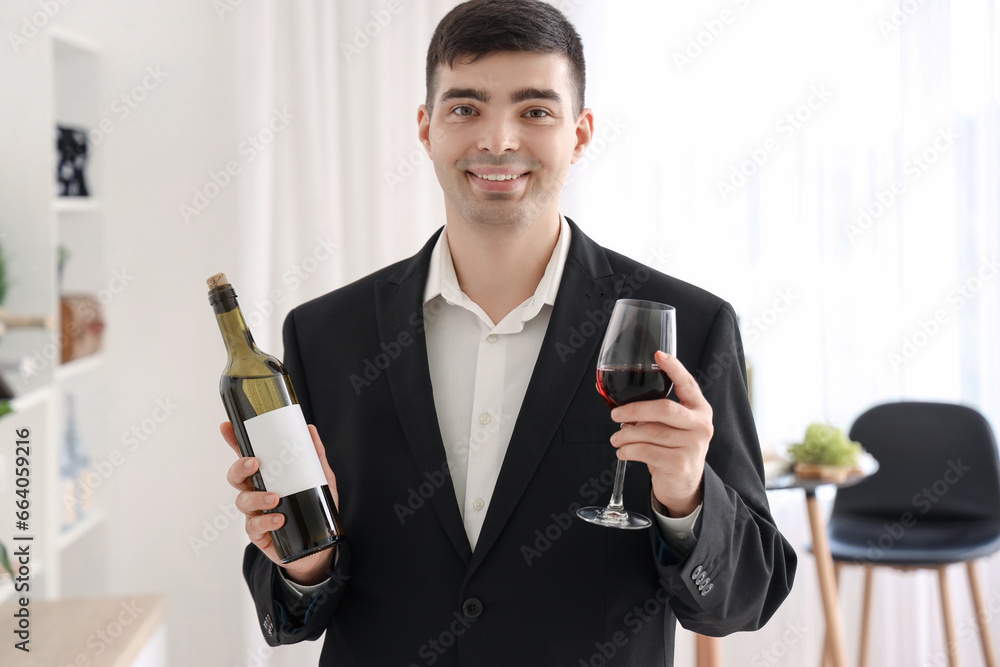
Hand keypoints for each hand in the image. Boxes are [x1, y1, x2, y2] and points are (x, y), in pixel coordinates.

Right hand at [221, 421, 339, 584]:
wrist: (318, 546)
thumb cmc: (314, 508)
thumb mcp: (320, 479)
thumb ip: (315, 455)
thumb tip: (310, 430)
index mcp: (267, 475)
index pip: (246, 455)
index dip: (234, 442)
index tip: (226, 427)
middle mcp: (256, 491)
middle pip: (236, 477)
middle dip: (239, 468)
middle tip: (254, 463)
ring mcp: (255, 513)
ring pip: (243, 501)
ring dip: (257, 497)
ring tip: (275, 498)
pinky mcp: (259, 533)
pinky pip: (254, 526)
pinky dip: (266, 521)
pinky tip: (279, 519)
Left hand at [609, 351, 712, 516]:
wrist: (683, 485)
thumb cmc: (673, 449)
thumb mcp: (673, 427)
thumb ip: (656, 412)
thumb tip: (621, 402)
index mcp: (700, 410)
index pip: (688, 384)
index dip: (674, 368)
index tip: (658, 355)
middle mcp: (700, 425)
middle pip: (664, 408)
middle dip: (633, 409)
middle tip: (615, 414)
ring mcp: (693, 445)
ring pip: (650, 431)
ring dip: (626, 434)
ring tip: (616, 438)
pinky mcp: (680, 463)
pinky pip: (646, 451)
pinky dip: (628, 450)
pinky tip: (623, 452)